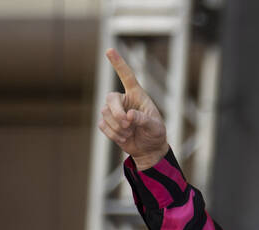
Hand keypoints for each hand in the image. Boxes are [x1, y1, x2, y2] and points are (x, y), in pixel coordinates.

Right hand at [99, 49, 168, 169]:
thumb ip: (144, 120)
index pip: (127, 76)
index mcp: (137, 95)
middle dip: (116, 113)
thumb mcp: (155, 127)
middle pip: (110, 98)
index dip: (118, 63)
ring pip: (105, 113)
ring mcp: (114, 111)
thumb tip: (128, 116)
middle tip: (127, 124)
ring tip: (129, 133)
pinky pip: (102, 125)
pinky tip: (123, 138)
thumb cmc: (155, 134)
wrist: (148, 149)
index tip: (109, 50)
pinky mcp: (107, 123)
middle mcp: (124, 100)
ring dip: (117, 127)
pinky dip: (113, 134)